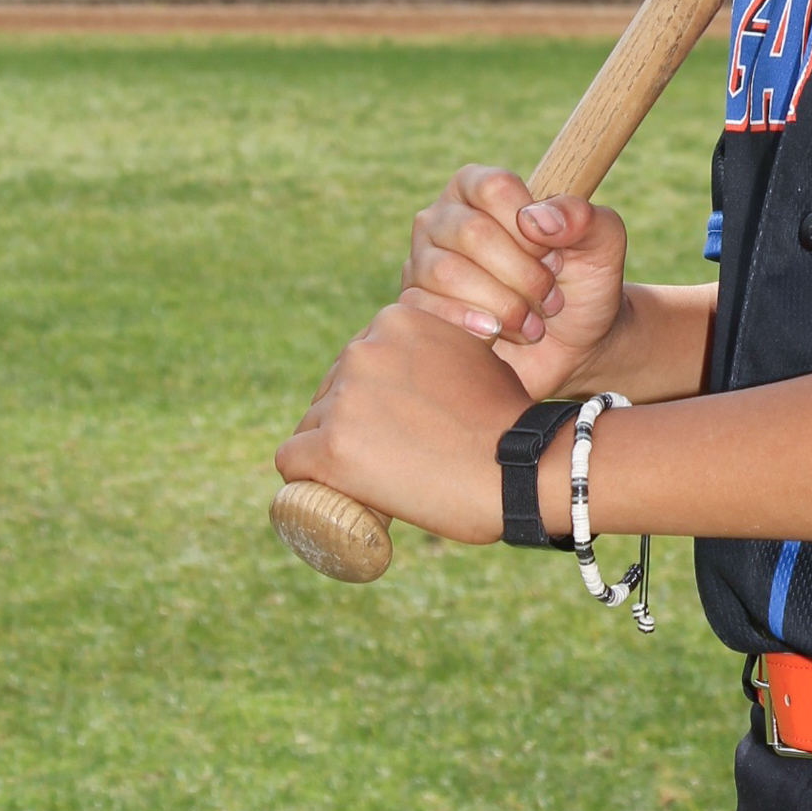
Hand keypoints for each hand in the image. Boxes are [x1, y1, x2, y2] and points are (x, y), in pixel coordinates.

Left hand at [275, 303, 526, 542]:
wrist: (519, 467)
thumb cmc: (506, 418)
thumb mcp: (474, 354)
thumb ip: (439, 348)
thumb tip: (422, 364)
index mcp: (396, 320)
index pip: (358, 359)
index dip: (372, 395)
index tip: (394, 423)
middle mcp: (363, 349)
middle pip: (330, 391)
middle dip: (351, 421)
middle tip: (391, 456)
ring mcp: (345, 399)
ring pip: (311, 425)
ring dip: (333, 450)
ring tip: (377, 479)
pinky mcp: (330, 447)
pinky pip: (291, 460)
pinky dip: (307, 478)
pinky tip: (331, 490)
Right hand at [401, 165, 627, 399]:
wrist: (574, 348)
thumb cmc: (584, 284)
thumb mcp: (603, 244)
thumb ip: (583, 218)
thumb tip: (535, 219)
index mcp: (480, 188)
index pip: (493, 187)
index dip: (530, 227)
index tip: (555, 255)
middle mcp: (444, 219)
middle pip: (471, 233)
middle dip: (523, 274)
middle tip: (550, 297)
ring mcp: (423, 262)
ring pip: (446, 273)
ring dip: (503, 305)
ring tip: (532, 323)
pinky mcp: (417, 307)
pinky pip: (424, 309)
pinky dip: (471, 326)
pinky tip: (497, 336)